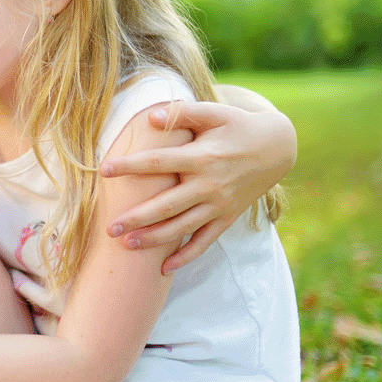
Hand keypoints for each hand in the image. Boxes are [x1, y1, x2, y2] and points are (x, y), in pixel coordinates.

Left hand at [100, 101, 293, 274]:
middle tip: (110, 228)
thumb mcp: (215, 113)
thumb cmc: (238, 126)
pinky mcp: (227, 217)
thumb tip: (149, 117)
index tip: (104, 170)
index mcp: (202, 157)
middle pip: (167, 205)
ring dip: (155, 239)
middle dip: (137, 218)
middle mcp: (210, 185)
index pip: (159, 162)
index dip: (131, 166)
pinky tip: (165, 268)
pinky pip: (206, 240)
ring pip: (183, 227)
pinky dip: (187, 255)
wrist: (278, 148)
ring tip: (128, 245)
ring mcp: (219, 204)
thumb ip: (183, 113)